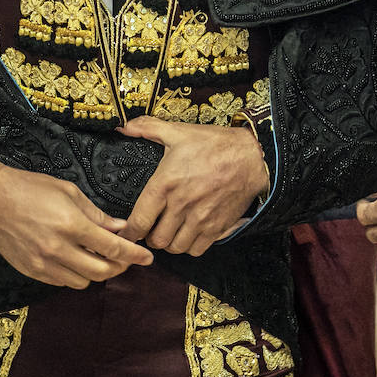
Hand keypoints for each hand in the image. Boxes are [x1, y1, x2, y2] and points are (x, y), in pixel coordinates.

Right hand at [0, 155, 153, 287]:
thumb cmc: (32, 188)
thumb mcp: (70, 192)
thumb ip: (97, 215)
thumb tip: (121, 229)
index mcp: (72, 225)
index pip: (113, 248)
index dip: (134, 255)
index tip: (148, 258)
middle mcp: (58, 249)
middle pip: (101, 272)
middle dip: (119, 267)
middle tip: (125, 259)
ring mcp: (43, 263)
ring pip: (82, 282)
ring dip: (96, 273)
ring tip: (98, 257)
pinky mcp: (31, 271)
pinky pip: (62, 282)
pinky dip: (75, 275)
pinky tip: (76, 260)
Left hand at [116, 118, 269, 255]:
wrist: (252, 156)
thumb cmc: (216, 144)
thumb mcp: (179, 132)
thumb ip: (148, 128)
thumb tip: (124, 127)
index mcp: (166, 183)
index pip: (139, 221)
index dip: (129, 232)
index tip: (126, 232)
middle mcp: (181, 205)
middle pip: (156, 240)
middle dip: (149, 237)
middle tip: (151, 228)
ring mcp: (200, 219)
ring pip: (175, 248)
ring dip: (169, 242)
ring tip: (169, 231)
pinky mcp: (217, 227)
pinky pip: (196, 250)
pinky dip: (189, 246)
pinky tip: (188, 233)